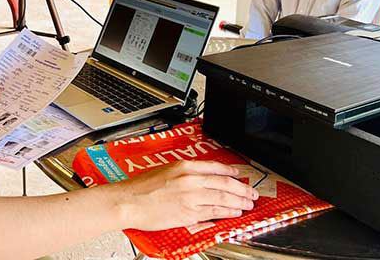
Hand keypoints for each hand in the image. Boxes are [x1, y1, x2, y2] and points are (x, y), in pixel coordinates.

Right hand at [114, 160, 258, 230]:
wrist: (128, 202)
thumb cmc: (139, 188)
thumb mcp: (163, 171)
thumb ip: (183, 174)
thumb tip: (199, 180)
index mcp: (183, 166)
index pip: (214, 167)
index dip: (230, 172)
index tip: (238, 175)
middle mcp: (190, 179)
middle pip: (224, 183)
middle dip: (241, 189)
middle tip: (251, 192)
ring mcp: (191, 197)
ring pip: (223, 198)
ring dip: (239, 201)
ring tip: (248, 204)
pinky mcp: (189, 213)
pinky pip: (214, 212)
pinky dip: (228, 213)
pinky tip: (235, 213)